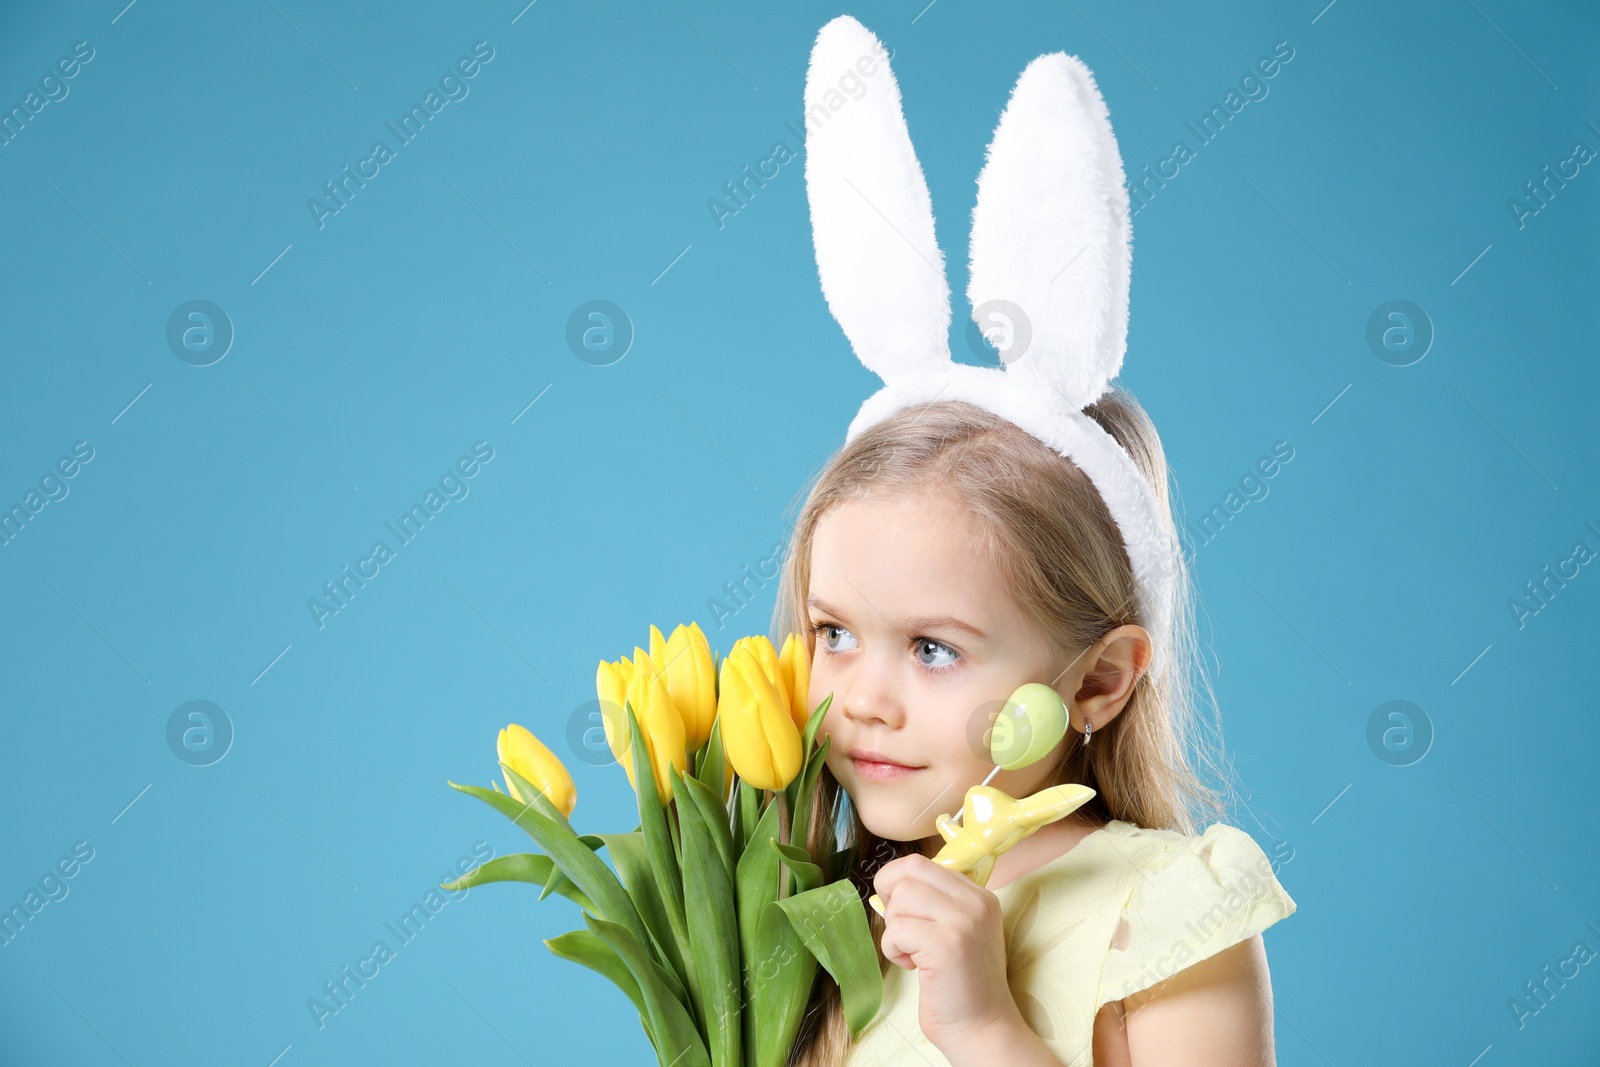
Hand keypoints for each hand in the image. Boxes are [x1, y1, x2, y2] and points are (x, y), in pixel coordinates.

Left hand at [873, 853, 1026, 1052]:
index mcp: (979, 895)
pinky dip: (892, 949)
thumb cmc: (960, 984)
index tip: (904, 914)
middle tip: (900, 929)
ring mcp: (963, 921)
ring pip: (901, 898)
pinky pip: (897, 930)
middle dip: (891, 898)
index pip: (923, 863)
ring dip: (893, 928)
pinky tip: (911, 966)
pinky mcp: (946, 945)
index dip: (900, 884)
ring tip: (910, 953)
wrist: (981, 1028)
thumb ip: (934, 903)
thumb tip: (890, 884)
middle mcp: (976, 902)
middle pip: (909, 871)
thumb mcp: (957, 931)